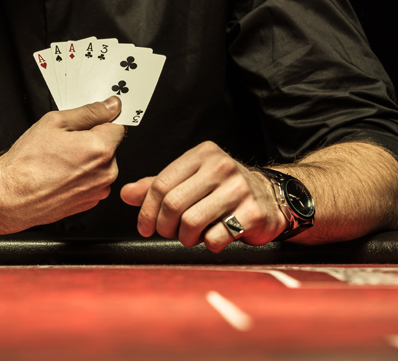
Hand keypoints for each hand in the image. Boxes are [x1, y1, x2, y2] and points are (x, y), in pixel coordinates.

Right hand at [0, 96, 125, 233]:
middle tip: (65, 143)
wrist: (11, 196)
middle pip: (110, 146)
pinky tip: (61, 175)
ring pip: (101, 165)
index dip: (102, 121)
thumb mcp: (55, 122)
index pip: (118, 125)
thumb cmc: (27, 163)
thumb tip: (110, 106)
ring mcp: (98, 190)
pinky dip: (82, 177)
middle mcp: (105, 172)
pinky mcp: (90, 202)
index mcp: (100, 149)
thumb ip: (89, 112)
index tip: (90, 123)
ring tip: (60, 161)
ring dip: (88, 160)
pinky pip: (93, 182)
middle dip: (92, 141)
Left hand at [120, 141, 285, 251]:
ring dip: (185, 237)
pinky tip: (214, 236)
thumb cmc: (224, 189)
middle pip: (173, 204)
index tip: (145, 226)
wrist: (271, 197)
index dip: (147, 210)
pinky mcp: (252, 213)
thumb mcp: (191, 179)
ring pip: (191, 222)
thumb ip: (158, 185)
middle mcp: (221, 167)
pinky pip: (216, 237)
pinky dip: (209, 243)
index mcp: (202, 155)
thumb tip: (127, 193)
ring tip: (191, 235)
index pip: (161, 184)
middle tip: (168, 232)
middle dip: (165, 226)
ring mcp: (239, 189)